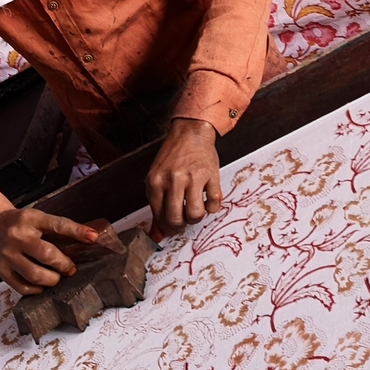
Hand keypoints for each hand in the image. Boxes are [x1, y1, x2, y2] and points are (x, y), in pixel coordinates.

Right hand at [0, 208, 98, 295]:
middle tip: (71, 268)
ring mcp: (8, 255)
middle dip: (64, 265)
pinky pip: (24, 287)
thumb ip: (59, 229)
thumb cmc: (20, 224)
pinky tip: (43, 284)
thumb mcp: (37, 218)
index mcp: (30, 219)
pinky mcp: (1, 271)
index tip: (93, 238)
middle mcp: (18, 236)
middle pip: (47, 254)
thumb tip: (90, 238)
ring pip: (35, 274)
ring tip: (58, 277)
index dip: (77, 231)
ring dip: (53, 280)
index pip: (57, 225)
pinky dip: (38, 289)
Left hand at [147, 117, 221, 238]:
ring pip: (195, 214)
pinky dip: (212, 207)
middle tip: (184, 219)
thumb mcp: (158, 179)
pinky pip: (213, 203)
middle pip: (176, 219)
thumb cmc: (173, 157)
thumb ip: (157, 206)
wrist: (190, 132)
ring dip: (196, 217)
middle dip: (181, 225)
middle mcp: (173, 180)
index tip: (172, 226)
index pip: (159, 216)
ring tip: (195, 209)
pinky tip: (207, 199)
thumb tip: (157, 236)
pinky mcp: (211, 175)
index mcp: (156, 182)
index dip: (167, 226)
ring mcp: (193, 178)